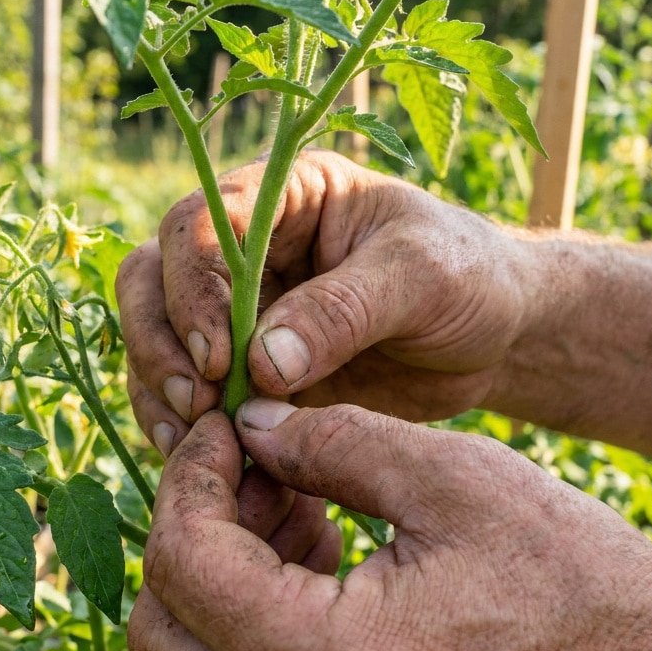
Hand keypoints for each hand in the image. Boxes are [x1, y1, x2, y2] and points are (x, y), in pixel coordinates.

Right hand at [116, 150, 533, 455]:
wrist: (497, 337)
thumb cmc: (469, 278)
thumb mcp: (425, 276)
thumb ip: (346, 310)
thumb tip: (263, 362)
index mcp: (284, 195)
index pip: (201, 225)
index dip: (194, 288)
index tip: (221, 357)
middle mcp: (246, 246)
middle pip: (153, 277)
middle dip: (160, 340)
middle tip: (196, 403)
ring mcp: (238, 310)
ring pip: (154, 335)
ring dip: (156, 385)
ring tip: (191, 437)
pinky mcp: (245, 370)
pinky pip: (185, 391)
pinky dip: (178, 423)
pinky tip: (199, 455)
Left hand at [128, 400, 651, 650]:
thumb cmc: (571, 582)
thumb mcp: (450, 480)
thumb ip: (329, 441)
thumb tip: (249, 423)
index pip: (183, 563)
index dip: (190, 474)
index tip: (227, 420)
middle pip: (163, 624)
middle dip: (192, 525)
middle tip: (254, 459)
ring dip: (222, 567)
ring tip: (296, 492)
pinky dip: (256, 609)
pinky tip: (322, 542)